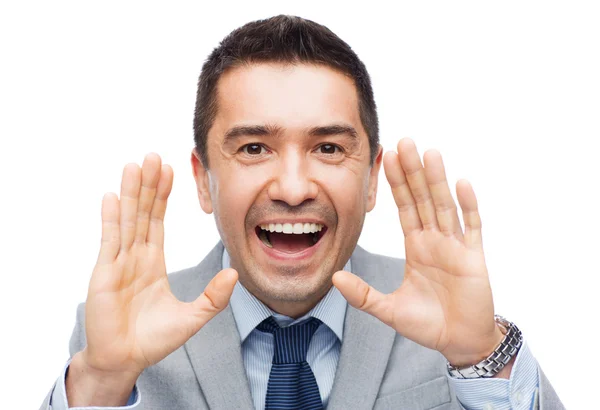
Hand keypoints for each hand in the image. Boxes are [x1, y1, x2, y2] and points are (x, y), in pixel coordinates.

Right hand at [77, 153, 236, 380]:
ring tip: (134, 165)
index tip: (169, 171)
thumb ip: (214, 296)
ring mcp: (118, 263)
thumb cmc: (153, 340)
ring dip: (130, 192)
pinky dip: (111, 218)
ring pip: (127, 219)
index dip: (162, 196)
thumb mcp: (193, 317)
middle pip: (142, 212)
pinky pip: (110, 240)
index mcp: (152, 262)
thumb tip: (235, 273)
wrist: (125, 361)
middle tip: (153, 156)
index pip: (157, 221)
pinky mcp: (105, 273)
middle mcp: (134, 257)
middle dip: (147, 184)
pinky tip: (111, 196)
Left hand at [333, 138, 503, 366]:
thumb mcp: (388, 309)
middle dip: (413, 171)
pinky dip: (467, 206)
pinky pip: (471, 227)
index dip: (396, 182)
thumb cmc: (428, 324)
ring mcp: (455, 246)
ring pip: (445, 205)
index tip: (388, 157)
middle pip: (423, 198)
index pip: (405, 206)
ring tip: (430, 152)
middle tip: (405, 141)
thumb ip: (362, 295)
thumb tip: (334, 278)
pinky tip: (461, 183)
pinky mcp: (473, 258)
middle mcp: (435, 240)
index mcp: (417, 245)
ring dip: (437, 179)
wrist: (460, 342)